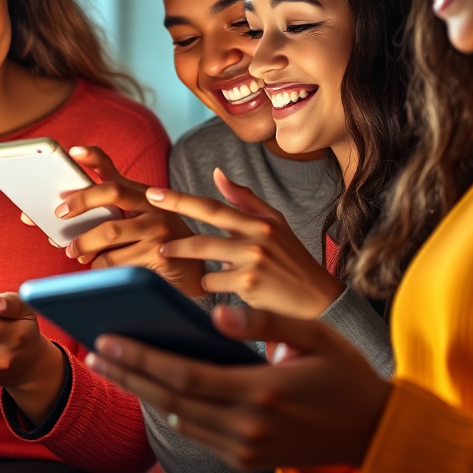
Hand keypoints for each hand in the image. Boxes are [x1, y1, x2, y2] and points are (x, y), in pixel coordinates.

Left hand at [53, 145, 199, 293]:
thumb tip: (66, 212)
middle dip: (80, 201)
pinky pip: (116, 259)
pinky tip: (98, 265)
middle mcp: (154, 205)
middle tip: (60, 214)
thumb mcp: (138, 218)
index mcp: (142, 194)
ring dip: (84, 244)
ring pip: (108, 231)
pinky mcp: (160, 253)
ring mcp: (158, 228)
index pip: (115, 171)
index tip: (74, 151)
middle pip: (111, 193)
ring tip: (73, 251)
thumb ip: (110, 208)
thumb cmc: (155, 241)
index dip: (94, 158)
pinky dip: (99, 265)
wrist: (191, 272)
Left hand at [87, 305, 391, 469]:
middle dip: (128, 374)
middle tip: (92, 350)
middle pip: (171, 399)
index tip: (108, 339)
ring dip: (140, 392)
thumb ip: (262, 323)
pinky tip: (146, 388)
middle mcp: (248, 426)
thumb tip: (216, 313)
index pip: (185, 375)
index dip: (142, 358)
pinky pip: (196, 434)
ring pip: (177, 419)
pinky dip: (167, 410)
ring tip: (109, 366)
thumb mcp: (314, 335)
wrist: (376, 434)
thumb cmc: (345, 375)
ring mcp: (246, 448)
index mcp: (261, 391)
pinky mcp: (247, 459)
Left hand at [147, 169, 343, 318]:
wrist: (319, 299)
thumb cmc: (292, 260)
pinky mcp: (249, 286)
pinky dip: (212, 285)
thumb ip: (245, 199)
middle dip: (174, 241)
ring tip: (174, 260)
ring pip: (205, 264)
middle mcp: (256, 238)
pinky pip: (214, 284)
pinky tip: (223, 287)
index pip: (212, 206)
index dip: (179, 200)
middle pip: (202, 236)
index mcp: (260, 221)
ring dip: (190, 264)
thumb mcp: (276, 224)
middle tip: (157, 243)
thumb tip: (217, 173)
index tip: (153, 194)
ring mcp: (253, 262)